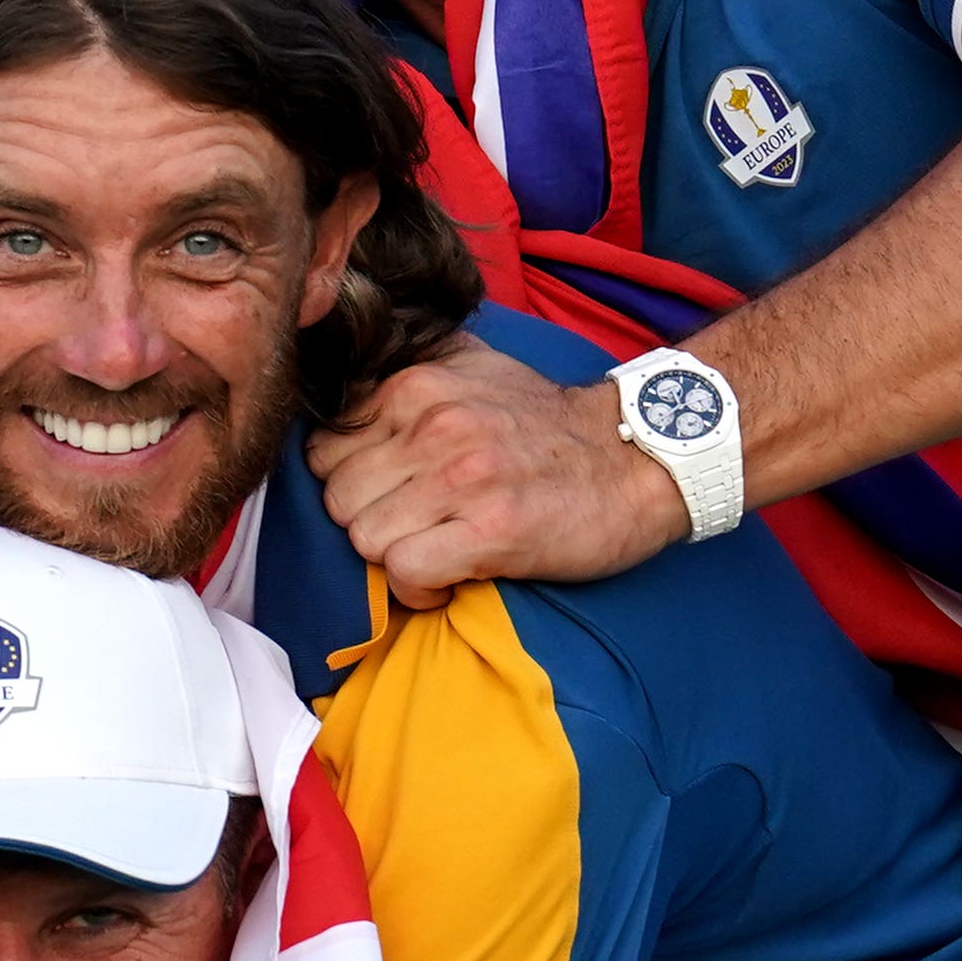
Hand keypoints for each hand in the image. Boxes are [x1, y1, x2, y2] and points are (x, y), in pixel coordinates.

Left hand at [307, 336, 687, 593]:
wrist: (639, 456)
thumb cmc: (547, 426)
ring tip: (439, 549)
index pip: (322, 451)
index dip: (350, 484)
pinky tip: (450, 577)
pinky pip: (403, 571)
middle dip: (369, 522)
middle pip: (336, 499)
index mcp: (414, 386)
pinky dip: (419, 588)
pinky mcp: (493, 529)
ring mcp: (462, 476)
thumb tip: (335, 407)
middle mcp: (432, 424)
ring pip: (362, 537)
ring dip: (395, 556)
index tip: (389, 497)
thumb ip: (400, 384)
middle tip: (417, 528)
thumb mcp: (469, 372)